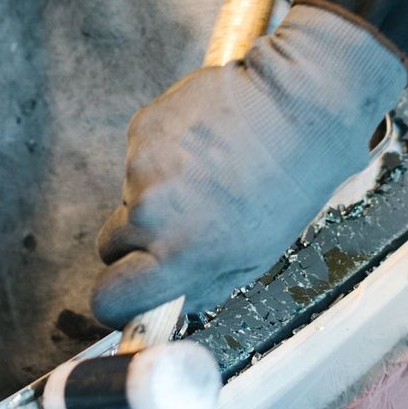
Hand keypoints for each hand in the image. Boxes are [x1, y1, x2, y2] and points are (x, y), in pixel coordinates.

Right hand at [91, 0, 407, 326]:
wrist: (297, 107)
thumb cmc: (289, 183)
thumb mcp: (256, 256)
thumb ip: (204, 284)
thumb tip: (171, 301)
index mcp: (179, 255)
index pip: (109, 297)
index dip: (118, 298)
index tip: (129, 290)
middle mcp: (151, 214)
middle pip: (109, 245)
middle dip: (135, 241)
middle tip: (180, 223)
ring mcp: (141, 167)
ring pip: (129, 196)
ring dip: (156, 192)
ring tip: (206, 174)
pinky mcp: (142, 128)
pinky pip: (139, 157)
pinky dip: (162, 155)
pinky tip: (202, 146)